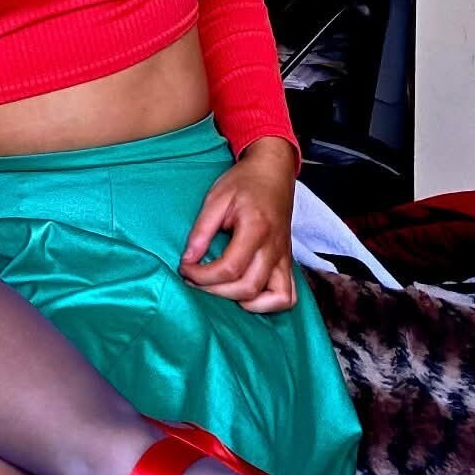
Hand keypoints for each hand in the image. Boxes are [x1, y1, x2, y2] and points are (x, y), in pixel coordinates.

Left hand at [179, 137, 297, 312]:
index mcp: (256, 228)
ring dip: (244, 301)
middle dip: (215, 291)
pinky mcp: (288, 262)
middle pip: (248, 287)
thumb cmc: (244, 181)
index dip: (202, 276)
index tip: (185, 268)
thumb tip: (187, 260)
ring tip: (221, 288)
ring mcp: (284, 257)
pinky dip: (269, 304)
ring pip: (275, 298)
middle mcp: (274, 247)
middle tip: (195, 279)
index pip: (229, 268)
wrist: (273, 171)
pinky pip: (288, 296)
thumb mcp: (216, 198)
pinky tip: (247, 295)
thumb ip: (201, 231)